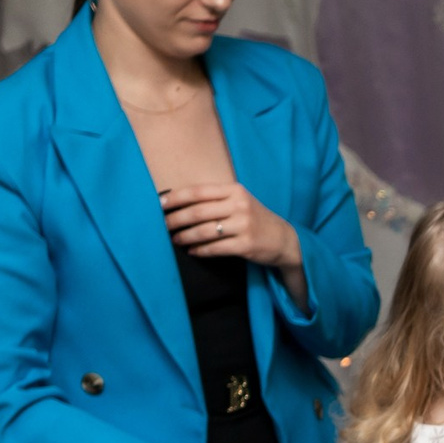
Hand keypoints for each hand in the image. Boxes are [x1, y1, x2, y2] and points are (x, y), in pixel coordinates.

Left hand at [160, 182, 299, 269]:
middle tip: (162, 226)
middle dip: (176, 220)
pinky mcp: (246, 245)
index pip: (198, 192)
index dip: (176, 198)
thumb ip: (214, 199)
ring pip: (205, 231)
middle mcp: (239, 205)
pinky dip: (200, 250)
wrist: (283, 239)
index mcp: (234, 190)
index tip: (160, 205)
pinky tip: (192, 251)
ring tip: (175, 240)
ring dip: (185, 237)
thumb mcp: (239, 201)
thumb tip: (179, 203)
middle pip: (198, 212)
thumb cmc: (254, 219)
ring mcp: (244, 225)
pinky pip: (215, 248)